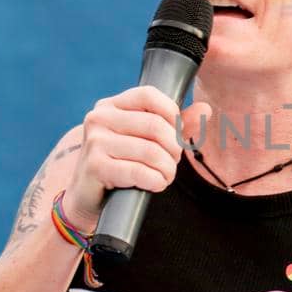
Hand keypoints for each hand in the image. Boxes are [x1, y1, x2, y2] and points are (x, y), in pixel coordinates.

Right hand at [62, 87, 210, 228]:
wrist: (86, 197)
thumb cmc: (120, 164)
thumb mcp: (146, 140)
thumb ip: (174, 125)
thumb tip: (205, 109)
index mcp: (111, 105)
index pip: (149, 94)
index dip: (171, 114)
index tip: (176, 134)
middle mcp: (99, 118)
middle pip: (155, 125)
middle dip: (173, 148)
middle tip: (173, 162)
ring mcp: (95, 142)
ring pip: (150, 151)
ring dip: (167, 169)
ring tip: (165, 176)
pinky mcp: (94, 167)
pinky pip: (138, 172)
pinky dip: (155, 180)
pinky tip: (155, 184)